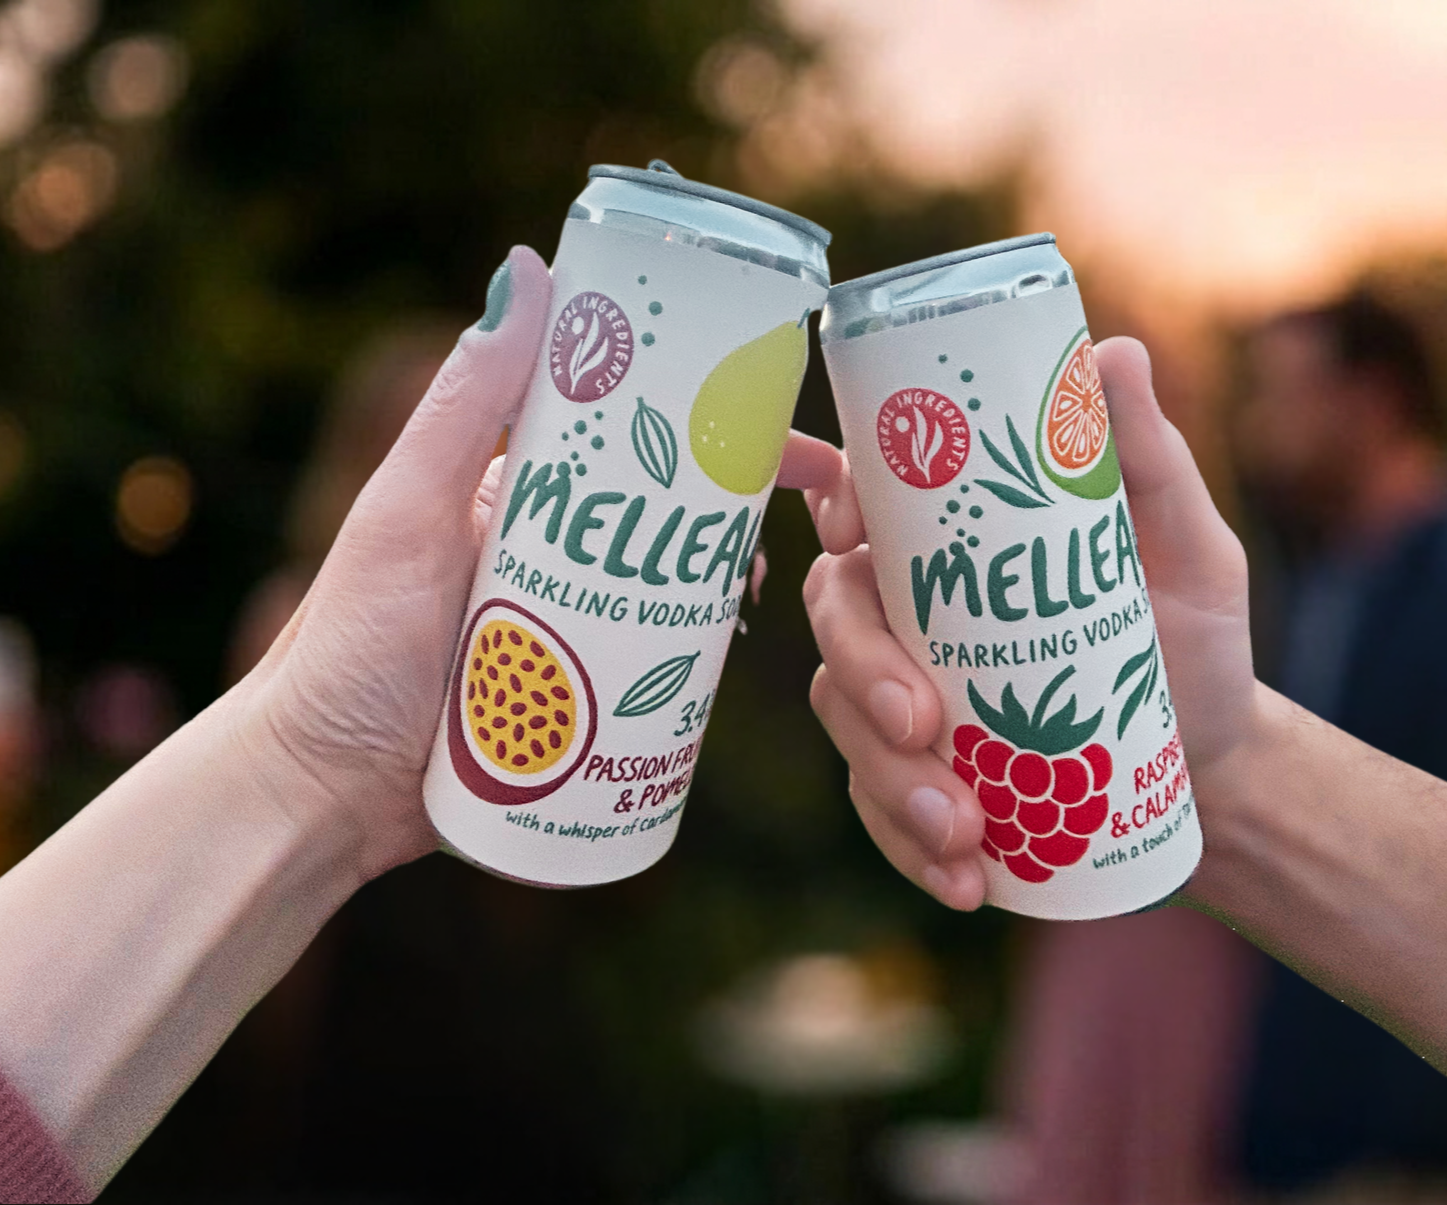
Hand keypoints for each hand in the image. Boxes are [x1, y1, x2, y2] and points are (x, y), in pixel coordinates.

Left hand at [231, 252, 851, 882]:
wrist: (320, 795)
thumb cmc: (344, 648)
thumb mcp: (409, 511)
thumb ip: (466, 402)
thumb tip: (529, 267)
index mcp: (512, 493)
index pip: (626, 433)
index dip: (707, 419)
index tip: (779, 427)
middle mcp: (546, 554)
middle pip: (665, 512)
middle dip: (736, 508)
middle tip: (799, 519)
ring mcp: (564, 628)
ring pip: (669, 592)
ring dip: (722, 587)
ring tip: (751, 598)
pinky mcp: (575, 703)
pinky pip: (651, 673)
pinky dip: (694, 665)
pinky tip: (723, 667)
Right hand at [797, 336, 1255, 908]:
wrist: (1217, 764)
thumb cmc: (1192, 637)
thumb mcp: (1188, 546)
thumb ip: (1147, 458)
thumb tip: (1116, 352)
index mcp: (952, 546)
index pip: (857, 502)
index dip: (825, 498)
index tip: (842, 521)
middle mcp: (913, 617)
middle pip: (835, 621)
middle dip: (861, 674)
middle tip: (922, 722)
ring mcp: (910, 705)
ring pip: (846, 725)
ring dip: (889, 782)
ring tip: (964, 831)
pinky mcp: (926, 785)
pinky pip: (881, 814)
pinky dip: (911, 851)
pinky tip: (965, 882)